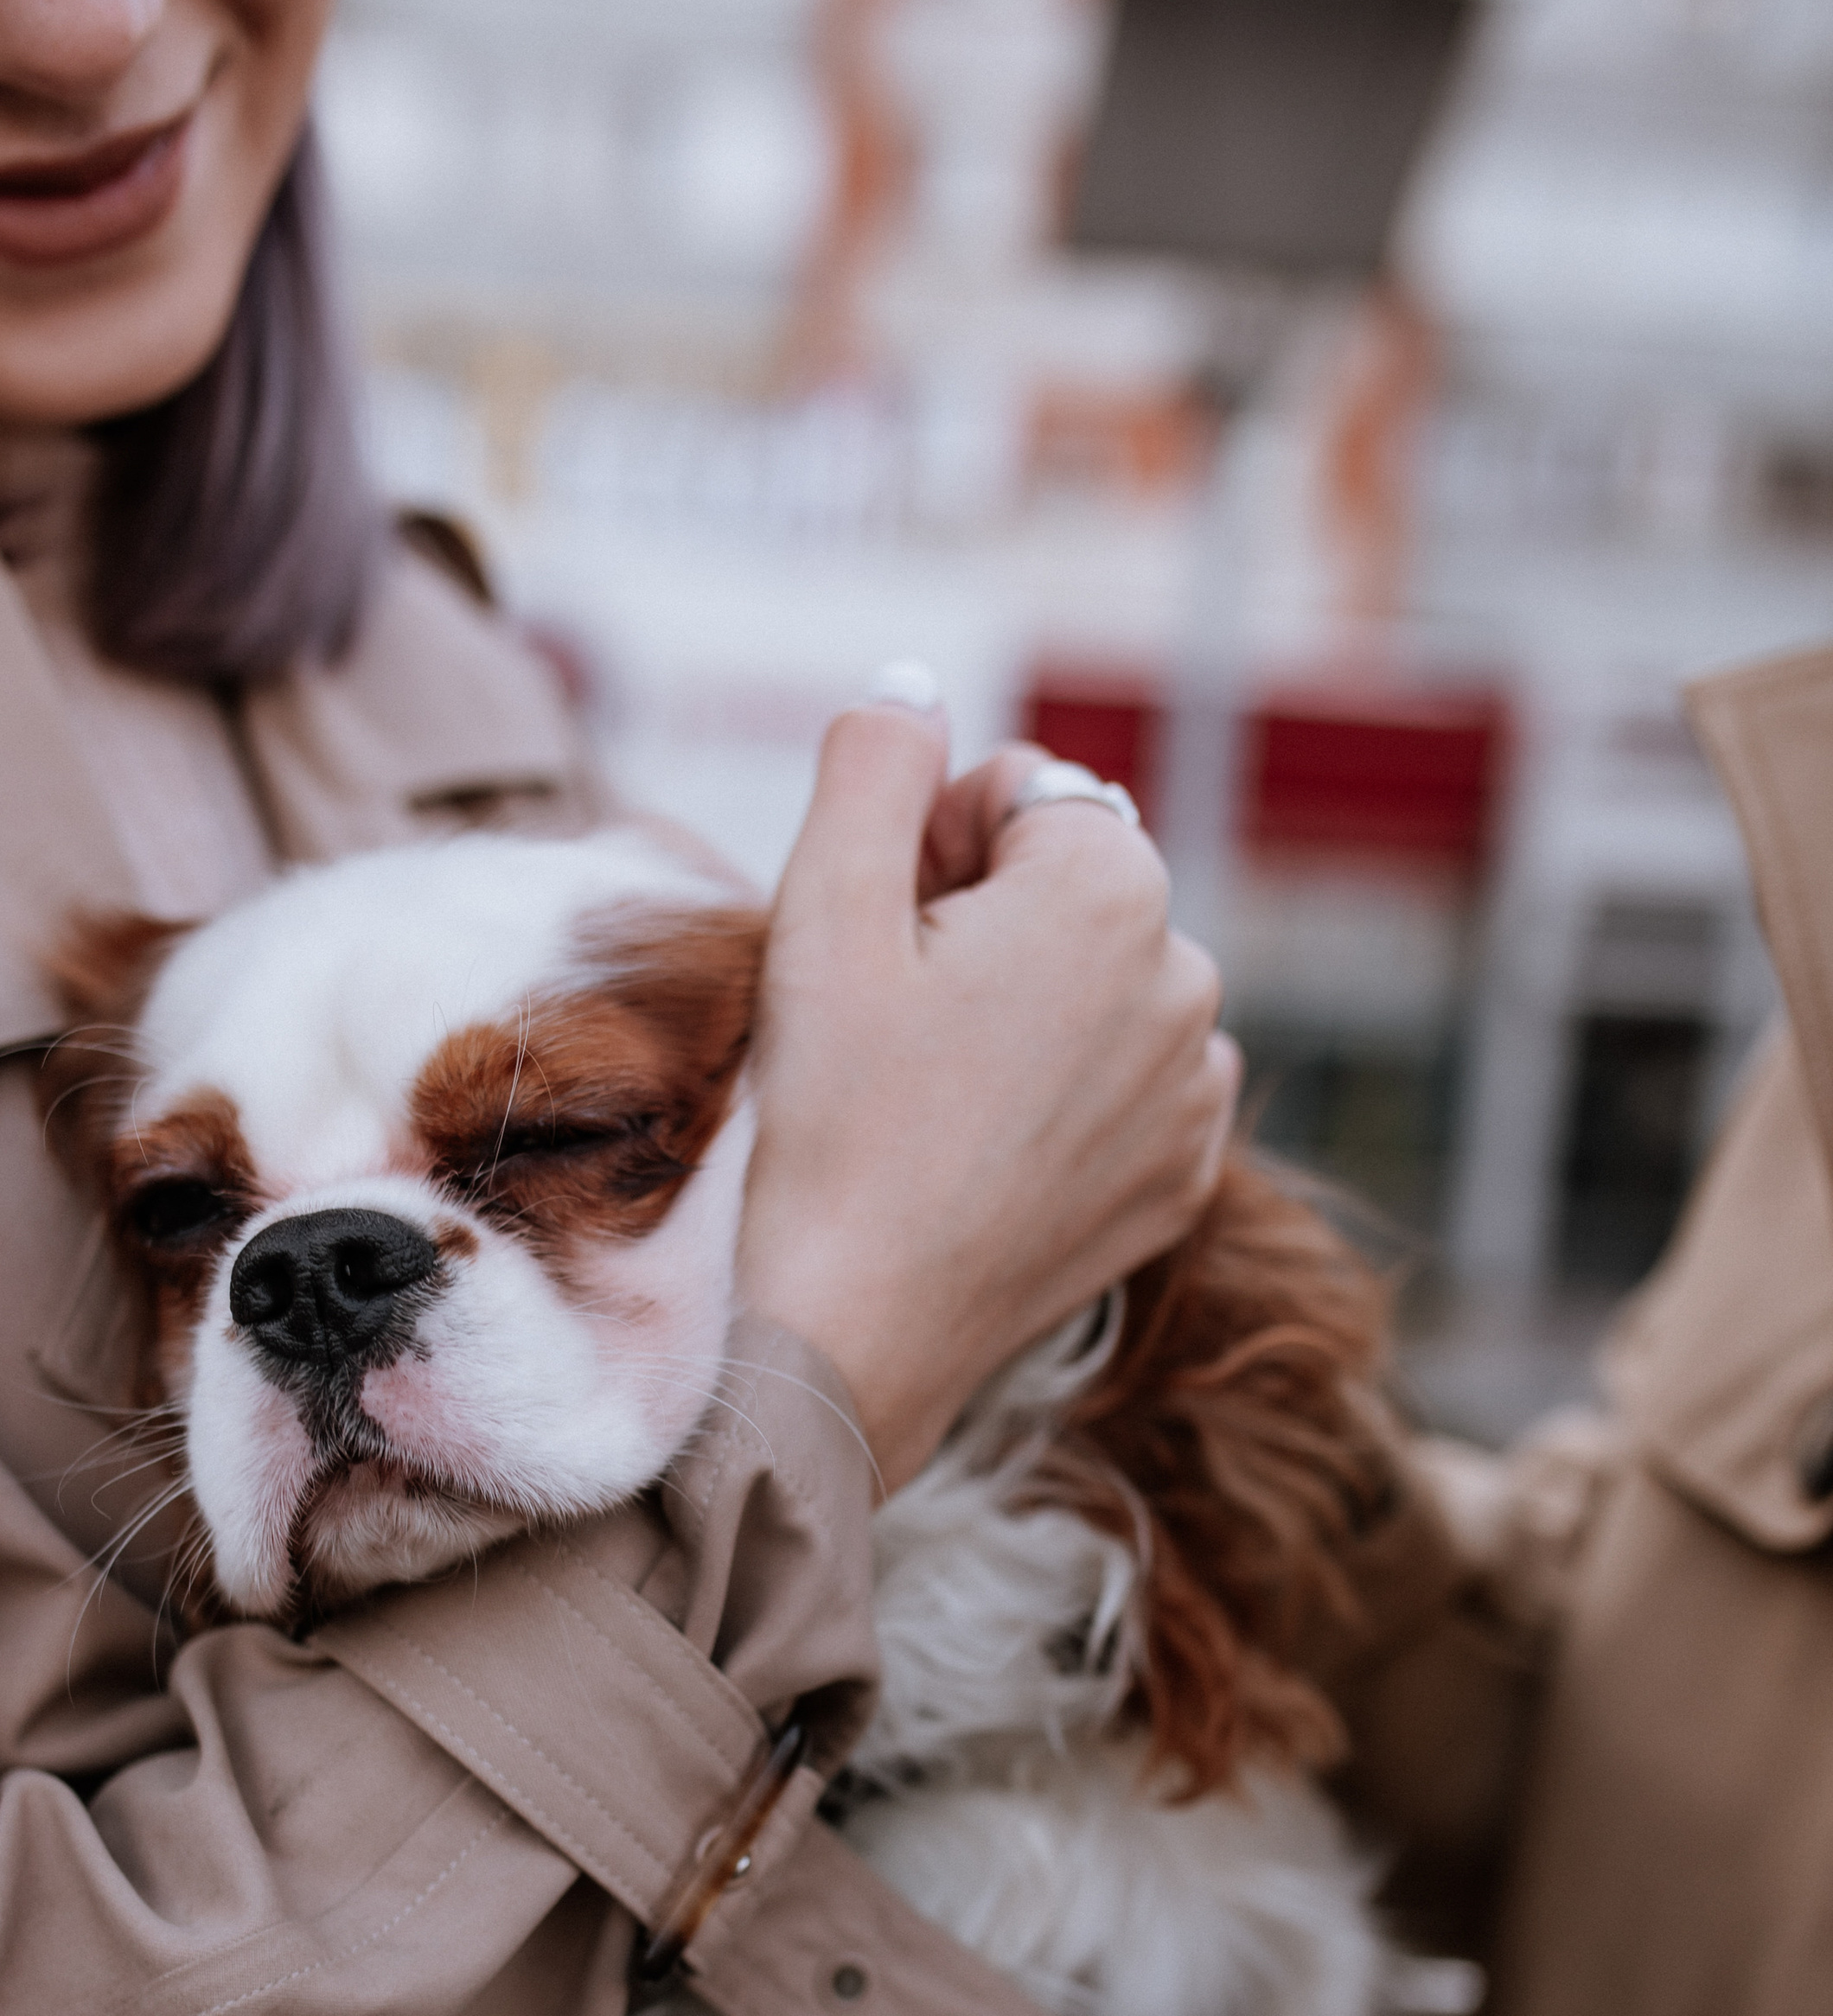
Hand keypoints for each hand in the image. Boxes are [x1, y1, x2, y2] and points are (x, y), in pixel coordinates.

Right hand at [737, 680, 1237, 1491]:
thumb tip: (913, 684)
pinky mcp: (1184, 1177)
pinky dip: (1065, 1096)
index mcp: (1110, 886)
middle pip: (1068, 890)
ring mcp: (1196, 1086)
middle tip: (894, 1024)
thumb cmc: (830, 1121)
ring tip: (937, 1094)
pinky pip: (1128, 1086)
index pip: (1017, 795)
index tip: (879, 940)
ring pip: (1099, 986)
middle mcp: (1189, 973)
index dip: (926, 850)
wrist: (855, 1332)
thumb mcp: (820, 911)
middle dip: (986, 924)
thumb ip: (874, 763)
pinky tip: (985, 1148)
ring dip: (1028, 1008)